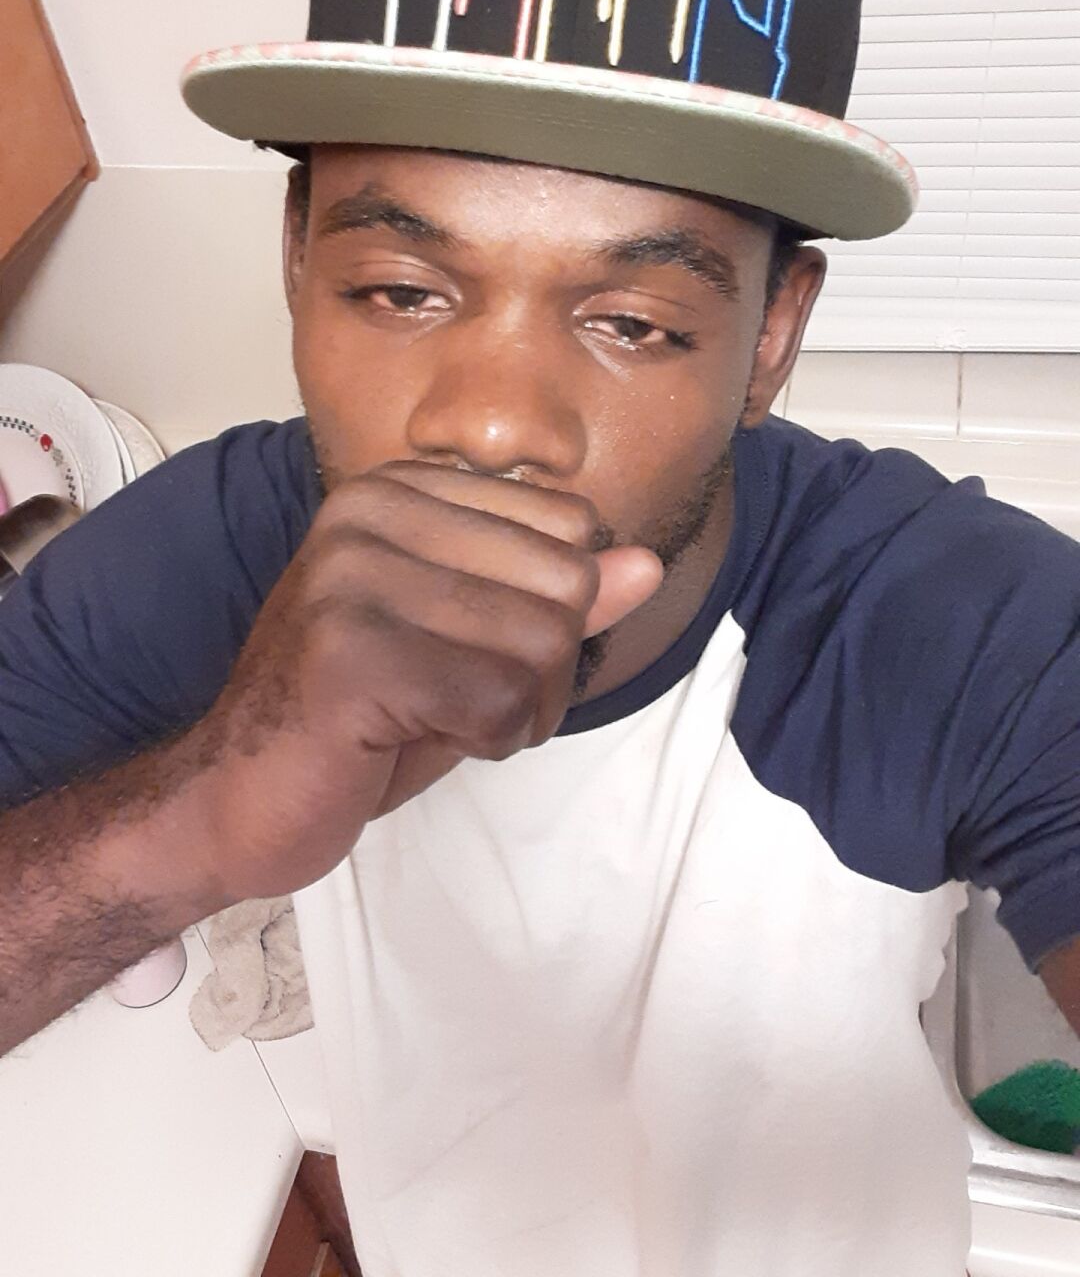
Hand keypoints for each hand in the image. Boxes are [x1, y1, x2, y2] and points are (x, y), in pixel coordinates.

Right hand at [194, 462, 662, 899]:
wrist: (233, 796)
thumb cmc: (361, 718)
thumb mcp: (476, 642)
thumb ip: (558, 598)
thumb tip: (647, 564)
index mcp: (400, 488)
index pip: (571, 528)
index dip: (551, 611)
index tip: (470, 647)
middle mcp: (374, 511)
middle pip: (568, 585)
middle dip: (542, 670)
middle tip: (457, 698)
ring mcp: (355, 577)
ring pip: (543, 645)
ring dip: (516, 712)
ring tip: (434, 718)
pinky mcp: (350, 654)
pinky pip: (500, 702)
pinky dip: (486, 742)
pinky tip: (412, 740)